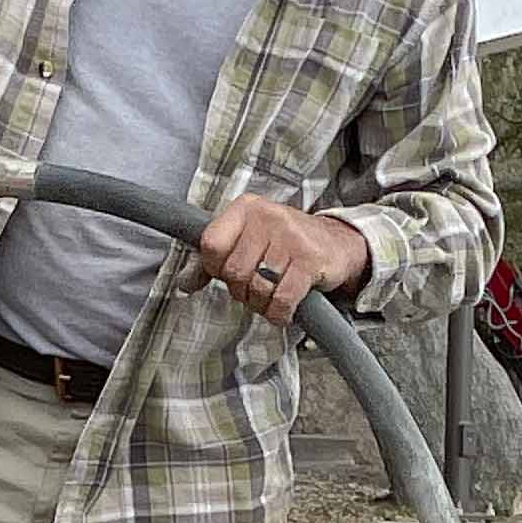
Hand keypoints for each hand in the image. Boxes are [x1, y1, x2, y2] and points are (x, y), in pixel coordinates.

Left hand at [184, 195, 368, 326]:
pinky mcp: (311, 260)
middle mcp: (268, 216)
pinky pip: (282, 300)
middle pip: (234, 271)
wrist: (337, 244)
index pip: (211, 245)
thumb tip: (184, 283)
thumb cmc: (286, 244)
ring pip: (257, 288)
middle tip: (255, 289)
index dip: (216, 269)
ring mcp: (291, 237)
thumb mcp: (247, 241)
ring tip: (271, 297)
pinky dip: (279, 314)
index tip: (229, 273)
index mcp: (246, 208)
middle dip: (242, 291)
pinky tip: (283, 311)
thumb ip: (212, 260)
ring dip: (261, 304)